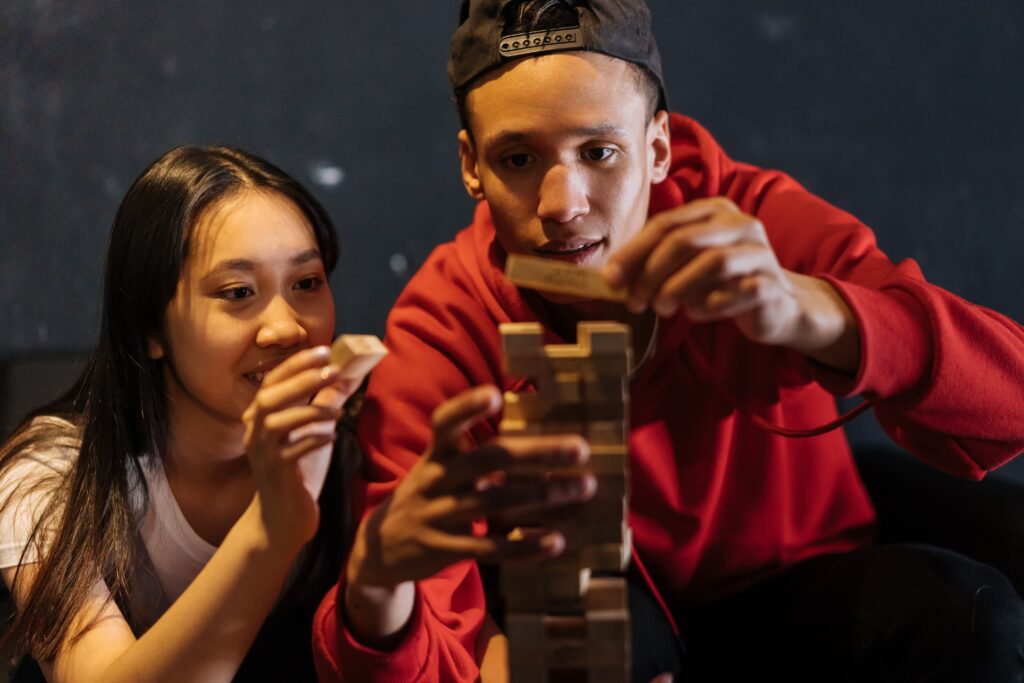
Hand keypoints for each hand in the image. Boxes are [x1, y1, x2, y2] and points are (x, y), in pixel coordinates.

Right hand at [242, 345, 346, 549]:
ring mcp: (262, 454)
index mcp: (260, 418)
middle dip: (301, 379)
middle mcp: (254, 433)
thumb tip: (349, 374)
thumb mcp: (312, 430)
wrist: (282, 519)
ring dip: (310, 410)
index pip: (271, 381)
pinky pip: (291, 452)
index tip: (323, 350)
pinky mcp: (276, 475)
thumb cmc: (297, 470)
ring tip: (338, 410)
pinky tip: (331, 438)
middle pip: (270, 397)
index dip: (296, 364)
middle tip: (333, 370)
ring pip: (276, 422)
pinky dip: (313, 440)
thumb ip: (325, 402)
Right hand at [346, 385, 594, 589]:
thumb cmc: (428, 496)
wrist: (379, 549)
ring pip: (495, 503)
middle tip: (579, 447)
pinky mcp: (443, 550)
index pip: (445, 423)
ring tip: (582, 487)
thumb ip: (478, 455)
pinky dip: (523, 546)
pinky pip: (488, 548)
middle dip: (536, 452)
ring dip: (543, 496)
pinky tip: (556, 541)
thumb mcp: (439, 467)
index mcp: (436, 453)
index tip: (495, 396)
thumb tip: (542, 444)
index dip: (467, 408)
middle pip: (488, 460)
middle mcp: (435, 479)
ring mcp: (438, 515)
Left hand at [605, 197, 857, 370]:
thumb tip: (611, 278)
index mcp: (715, 211)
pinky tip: (696, 314)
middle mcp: (740, 225)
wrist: (778, 305)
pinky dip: (708, 306)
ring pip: (712, 263)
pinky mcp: (771, 286)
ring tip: (662, 308)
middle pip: (685, 240)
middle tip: (634, 301)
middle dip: (651, 273)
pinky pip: (735, 293)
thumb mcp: (688, 265)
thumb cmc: (722, 282)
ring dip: (677, 289)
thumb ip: (655, 263)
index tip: (611, 279)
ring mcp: (760, 253)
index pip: (666, 224)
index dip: (633, 251)